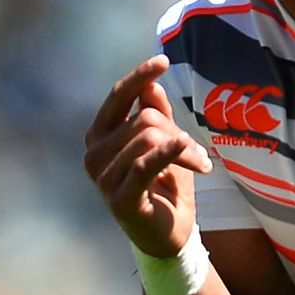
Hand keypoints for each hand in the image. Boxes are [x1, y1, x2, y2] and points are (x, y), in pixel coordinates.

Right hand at [83, 55, 211, 256]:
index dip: (139, 77)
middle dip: (178, 131)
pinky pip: (145, 165)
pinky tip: (186, 147)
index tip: (164, 61)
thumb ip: (157, 115)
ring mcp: (103, 178)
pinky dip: (168, 153)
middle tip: (198, 152)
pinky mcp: (119, 199)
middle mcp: (94, 154)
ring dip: (185, 150)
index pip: (118, 97)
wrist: (169, 234)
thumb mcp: (166, 143)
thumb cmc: (166, 185)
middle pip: (144, 119)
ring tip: (200, 164)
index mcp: (101, 136)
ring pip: (150, 139)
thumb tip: (150, 85)